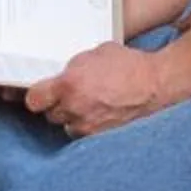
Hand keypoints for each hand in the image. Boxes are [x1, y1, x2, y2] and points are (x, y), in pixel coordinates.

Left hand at [25, 43, 173, 136]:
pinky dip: (87, 126)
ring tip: (86, 105)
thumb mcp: (94, 54)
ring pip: (66, 126)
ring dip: (71, 117)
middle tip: (67, 96)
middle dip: (56, 105)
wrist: (156, 84)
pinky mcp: (102, 136)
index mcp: (69, 84)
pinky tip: (97, 115)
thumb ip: (73, 67)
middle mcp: (75, 108)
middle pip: (50, 114)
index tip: (39, 94)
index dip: (35, 97)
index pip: (34, 100)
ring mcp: (88, 125)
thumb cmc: (128, 65)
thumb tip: (60, 73)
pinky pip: (84, 134)